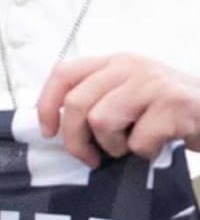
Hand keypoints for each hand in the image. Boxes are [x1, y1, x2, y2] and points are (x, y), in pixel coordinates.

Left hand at [37, 54, 199, 167]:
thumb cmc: (167, 110)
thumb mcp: (129, 93)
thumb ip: (97, 100)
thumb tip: (58, 127)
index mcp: (112, 62)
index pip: (63, 74)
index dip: (47, 104)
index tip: (49, 132)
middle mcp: (129, 66)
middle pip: (76, 103)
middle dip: (76, 139)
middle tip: (89, 157)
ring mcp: (151, 83)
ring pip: (101, 121)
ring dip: (113, 146)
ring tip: (130, 146)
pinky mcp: (173, 105)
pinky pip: (138, 141)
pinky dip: (144, 153)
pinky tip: (158, 146)